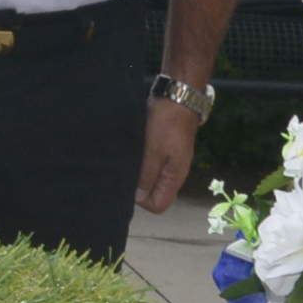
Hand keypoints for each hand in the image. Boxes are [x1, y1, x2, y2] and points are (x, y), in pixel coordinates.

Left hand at [134, 97, 204, 212]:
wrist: (177, 98)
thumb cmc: (166, 124)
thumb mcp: (154, 151)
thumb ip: (147, 176)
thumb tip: (138, 198)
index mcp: (175, 177)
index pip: (159, 205)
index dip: (142, 201)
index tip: (131, 185)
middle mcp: (174, 173)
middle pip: (155, 193)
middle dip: (139, 188)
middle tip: (125, 172)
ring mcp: (170, 161)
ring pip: (152, 178)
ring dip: (139, 174)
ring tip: (127, 161)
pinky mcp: (164, 150)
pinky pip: (151, 165)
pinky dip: (141, 163)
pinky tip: (132, 153)